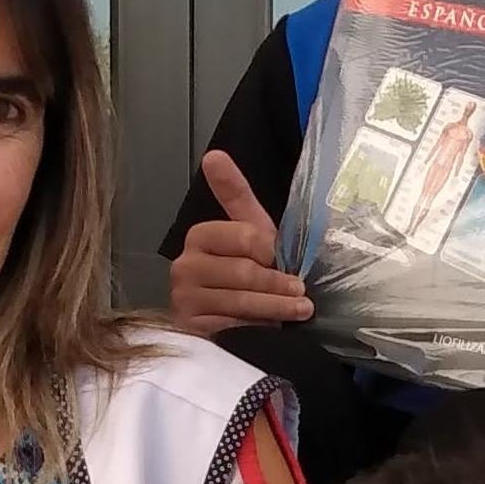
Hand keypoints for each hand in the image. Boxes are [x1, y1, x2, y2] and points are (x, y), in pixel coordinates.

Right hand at [167, 153, 310, 335]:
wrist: (235, 318)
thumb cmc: (248, 272)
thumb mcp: (250, 232)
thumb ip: (235, 194)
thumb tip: (214, 155)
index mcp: (200, 236)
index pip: (243, 237)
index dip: (270, 250)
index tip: (282, 259)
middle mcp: (184, 266)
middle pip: (243, 272)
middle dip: (278, 284)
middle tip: (301, 291)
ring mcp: (184, 299)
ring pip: (240, 301)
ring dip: (276, 307)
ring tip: (299, 309)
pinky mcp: (190, 329)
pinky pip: (230, 326)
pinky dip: (256, 328)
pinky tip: (269, 329)